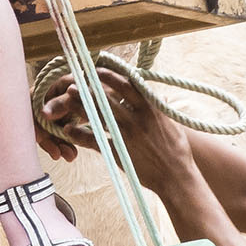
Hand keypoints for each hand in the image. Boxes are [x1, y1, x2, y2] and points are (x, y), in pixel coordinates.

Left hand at [38, 66, 193, 185]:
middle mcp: (137, 119)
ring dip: (80, 105)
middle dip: (89, 87)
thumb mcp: (172, 123)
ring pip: (98, 115)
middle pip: (108, 97)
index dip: (110, 75)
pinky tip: (68, 130)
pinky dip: (79, 134)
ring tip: (67, 96)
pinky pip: (94, 140)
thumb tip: (161, 95)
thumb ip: (162, 108)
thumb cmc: (177, 150)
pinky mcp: (118, 152)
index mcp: (151, 109)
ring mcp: (126, 135)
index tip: (97, 69)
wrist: (176, 177)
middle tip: (75, 78)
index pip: (127, 85)